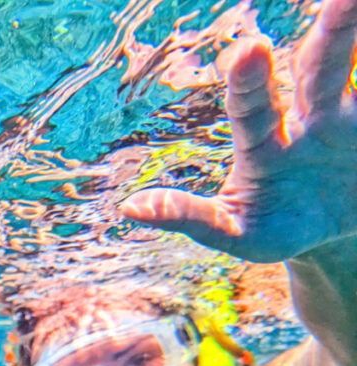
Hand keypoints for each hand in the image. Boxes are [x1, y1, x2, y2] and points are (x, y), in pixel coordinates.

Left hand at [121, 0, 356, 262]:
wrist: (332, 234)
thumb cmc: (275, 226)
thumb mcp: (236, 233)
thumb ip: (191, 219)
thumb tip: (128, 208)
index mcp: (263, 144)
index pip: (254, 110)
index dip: (250, 83)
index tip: (248, 51)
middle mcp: (308, 118)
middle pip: (318, 70)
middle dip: (332, 34)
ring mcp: (349, 119)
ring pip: (356, 72)